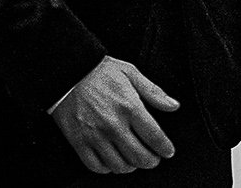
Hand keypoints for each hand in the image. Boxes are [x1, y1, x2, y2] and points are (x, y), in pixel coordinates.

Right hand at [50, 56, 178, 173]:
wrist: (67, 72)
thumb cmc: (98, 71)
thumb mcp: (130, 72)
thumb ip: (154, 91)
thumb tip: (173, 105)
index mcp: (129, 107)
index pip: (155, 137)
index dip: (165, 148)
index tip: (167, 151)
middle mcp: (113, 125)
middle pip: (139, 157)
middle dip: (151, 161)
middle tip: (153, 158)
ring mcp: (95, 136)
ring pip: (120, 166)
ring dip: (130, 166)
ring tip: (133, 159)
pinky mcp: (79, 142)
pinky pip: (96, 167)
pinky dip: (107, 168)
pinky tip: (112, 161)